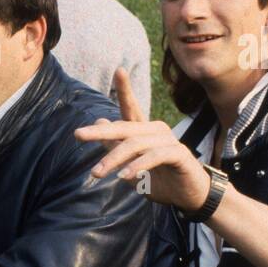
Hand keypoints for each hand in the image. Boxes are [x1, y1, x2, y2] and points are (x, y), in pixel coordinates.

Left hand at [73, 67, 211, 211]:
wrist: (189, 196)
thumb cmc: (160, 179)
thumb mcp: (132, 165)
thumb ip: (116, 146)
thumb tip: (98, 121)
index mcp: (145, 131)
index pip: (132, 108)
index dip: (125, 90)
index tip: (119, 70)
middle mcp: (157, 131)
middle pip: (125, 127)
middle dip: (100, 132)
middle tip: (78, 134)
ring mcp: (169, 141)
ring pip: (136, 144)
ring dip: (114, 159)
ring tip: (97, 173)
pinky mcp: (179, 154)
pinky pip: (155, 156)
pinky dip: (138, 165)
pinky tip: (125, 176)